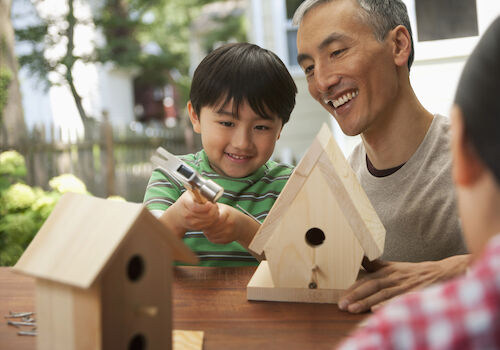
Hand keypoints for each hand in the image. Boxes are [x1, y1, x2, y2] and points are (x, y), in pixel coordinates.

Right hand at [161, 191, 218, 235]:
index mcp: (186, 204)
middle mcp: (188, 215)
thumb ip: (197, 191)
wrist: (176, 216)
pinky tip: (211, 214)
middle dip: (214, 209)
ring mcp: (192, 223)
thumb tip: (206, 189)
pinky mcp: (196, 228)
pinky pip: (208, 225)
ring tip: (214, 208)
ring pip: (209, 220)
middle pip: (206, 215)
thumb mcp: (188, 194)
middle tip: (215, 204)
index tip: (211, 203)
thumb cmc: (184, 202)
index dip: (206, 206)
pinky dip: (212, 219)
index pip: (196, 208)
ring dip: (215, 214)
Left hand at [203, 205, 261, 255]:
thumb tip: (199, 206)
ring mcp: (228, 233)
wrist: (242, 225)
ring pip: (210, 234)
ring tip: (209, 227)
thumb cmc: (229, 214)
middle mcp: (229, 224)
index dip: (206, 220)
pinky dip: (211, 236)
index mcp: (227, 213)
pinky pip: (214, 239)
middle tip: (204, 223)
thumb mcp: (222, 208)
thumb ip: (212, 207)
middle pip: (210, 227)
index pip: (213, 218)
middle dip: (205, 226)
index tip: (203, 219)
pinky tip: (213, 232)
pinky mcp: (227, 240)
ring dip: (207, 232)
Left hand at [338, 254, 469, 312]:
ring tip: (352, 309)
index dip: (352, 288)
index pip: (366, 279)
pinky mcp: (415, 293)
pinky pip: (400, 300)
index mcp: (387, 271)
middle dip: (355, 296)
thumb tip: (357, 258)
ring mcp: (404, 286)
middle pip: (371, 286)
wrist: (442, 272)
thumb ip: (374, 265)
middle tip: (342, 305)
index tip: (340, 297)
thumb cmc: (413, 272)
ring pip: (382, 294)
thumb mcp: (393, 266)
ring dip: (366, 302)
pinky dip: (388, 304)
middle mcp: (393, 277)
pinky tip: (376, 310)